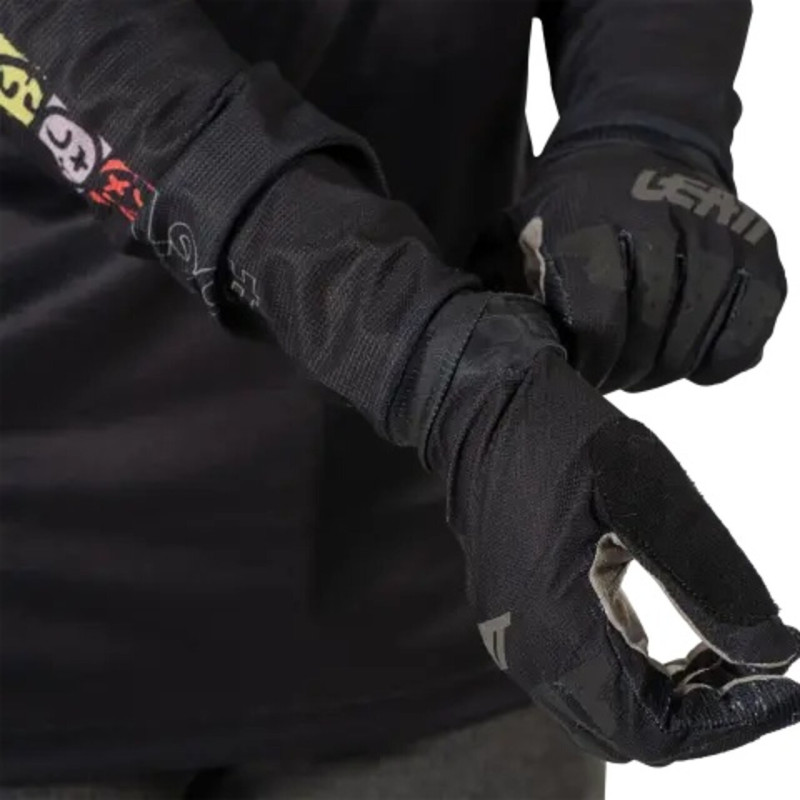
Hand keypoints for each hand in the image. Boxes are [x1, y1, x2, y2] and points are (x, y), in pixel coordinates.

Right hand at [392, 293, 799, 762]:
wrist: (482, 405)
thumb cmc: (564, 439)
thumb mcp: (650, 496)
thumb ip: (711, 583)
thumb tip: (778, 657)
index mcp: (556, 630)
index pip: (656, 730)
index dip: (730, 723)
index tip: (785, 686)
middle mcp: (526, 650)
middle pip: (630, 733)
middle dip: (704, 714)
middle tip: (755, 663)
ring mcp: (513, 635)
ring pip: (604, 711)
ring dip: (669, 696)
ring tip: (721, 649)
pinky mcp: (513, 615)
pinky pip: (580, 677)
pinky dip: (635, 674)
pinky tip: (666, 636)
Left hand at [469, 138, 786, 391]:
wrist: (638, 142)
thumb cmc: (567, 206)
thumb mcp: (515, 230)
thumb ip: (494, 280)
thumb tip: (469, 336)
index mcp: (589, 227)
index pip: (597, 324)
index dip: (589, 363)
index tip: (578, 370)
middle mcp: (657, 225)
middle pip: (648, 341)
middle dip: (623, 371)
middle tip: (609, 371)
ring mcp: (714, 234)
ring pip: (696, 342)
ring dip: (665, 368)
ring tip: (641, 363)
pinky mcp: (756, 246)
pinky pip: (748, 330)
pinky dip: (719, 356)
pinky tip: (689, 352)